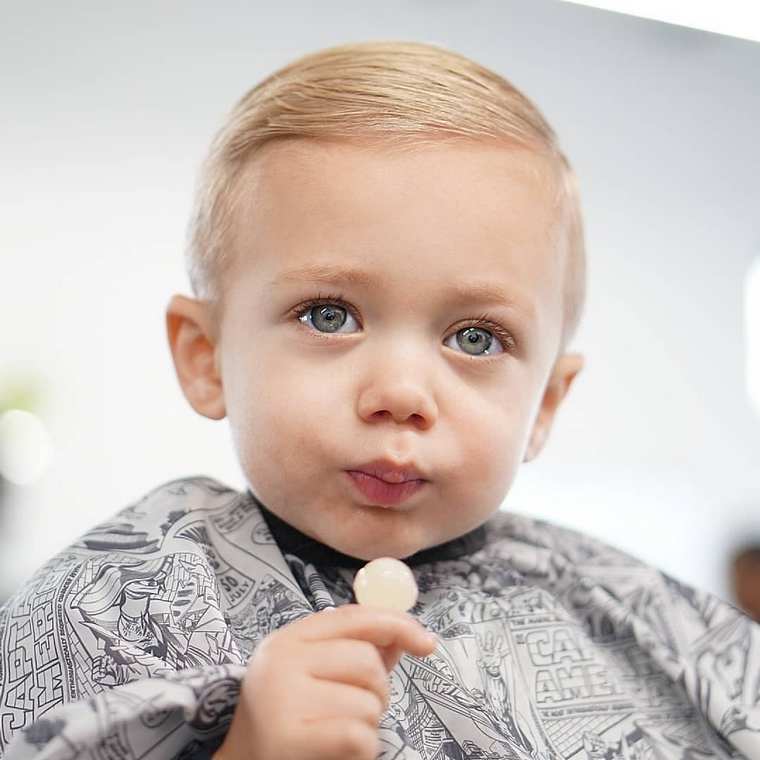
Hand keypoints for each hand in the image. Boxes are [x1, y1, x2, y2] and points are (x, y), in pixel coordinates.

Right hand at [214, 604, 435, 759]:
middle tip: (360, 710)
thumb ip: (354, 652)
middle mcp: (281, 661)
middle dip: (378, 690)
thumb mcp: (313, 675)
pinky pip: (359, 736)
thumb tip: (404, 635)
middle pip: (366, 661)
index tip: (427, 642)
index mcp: (289, 638)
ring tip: (338, 733)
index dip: (397, 624)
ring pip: (367, 703)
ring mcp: (282, 698)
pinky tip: (338, 752)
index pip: (354, 617)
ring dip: (368, 725)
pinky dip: (363, 750)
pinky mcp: (289, 737)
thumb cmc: (288, 719)